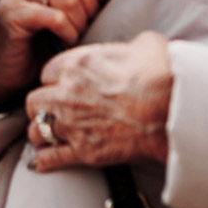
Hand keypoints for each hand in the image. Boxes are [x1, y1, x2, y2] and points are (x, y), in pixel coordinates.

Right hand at [0, 0, 115, 112]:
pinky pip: (56, 17)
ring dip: (80, 22)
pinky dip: (68, 33)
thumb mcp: (74, 7)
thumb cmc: (44, 36)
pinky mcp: (10, 10)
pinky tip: (63, 40)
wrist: (9, 69)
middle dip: (91, 4)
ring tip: (75, 33)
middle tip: (87, 23)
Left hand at [26, 30, 173, 171]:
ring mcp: (72, 124)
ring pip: (37, 130)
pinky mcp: (83, 151)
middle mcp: (67, 93)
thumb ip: (131, 46)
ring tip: (48, 135)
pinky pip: (51, 158)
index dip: (54, 80)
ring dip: (41, 133)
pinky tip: (42, 162)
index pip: (47, 72)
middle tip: (52, 110)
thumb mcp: (146, 45)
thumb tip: (139, 48)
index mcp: (77, 64)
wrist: (172, 110)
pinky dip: (45, 161)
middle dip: (41, 106)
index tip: (61, 85)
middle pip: (34, 101)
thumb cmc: (161, 74)